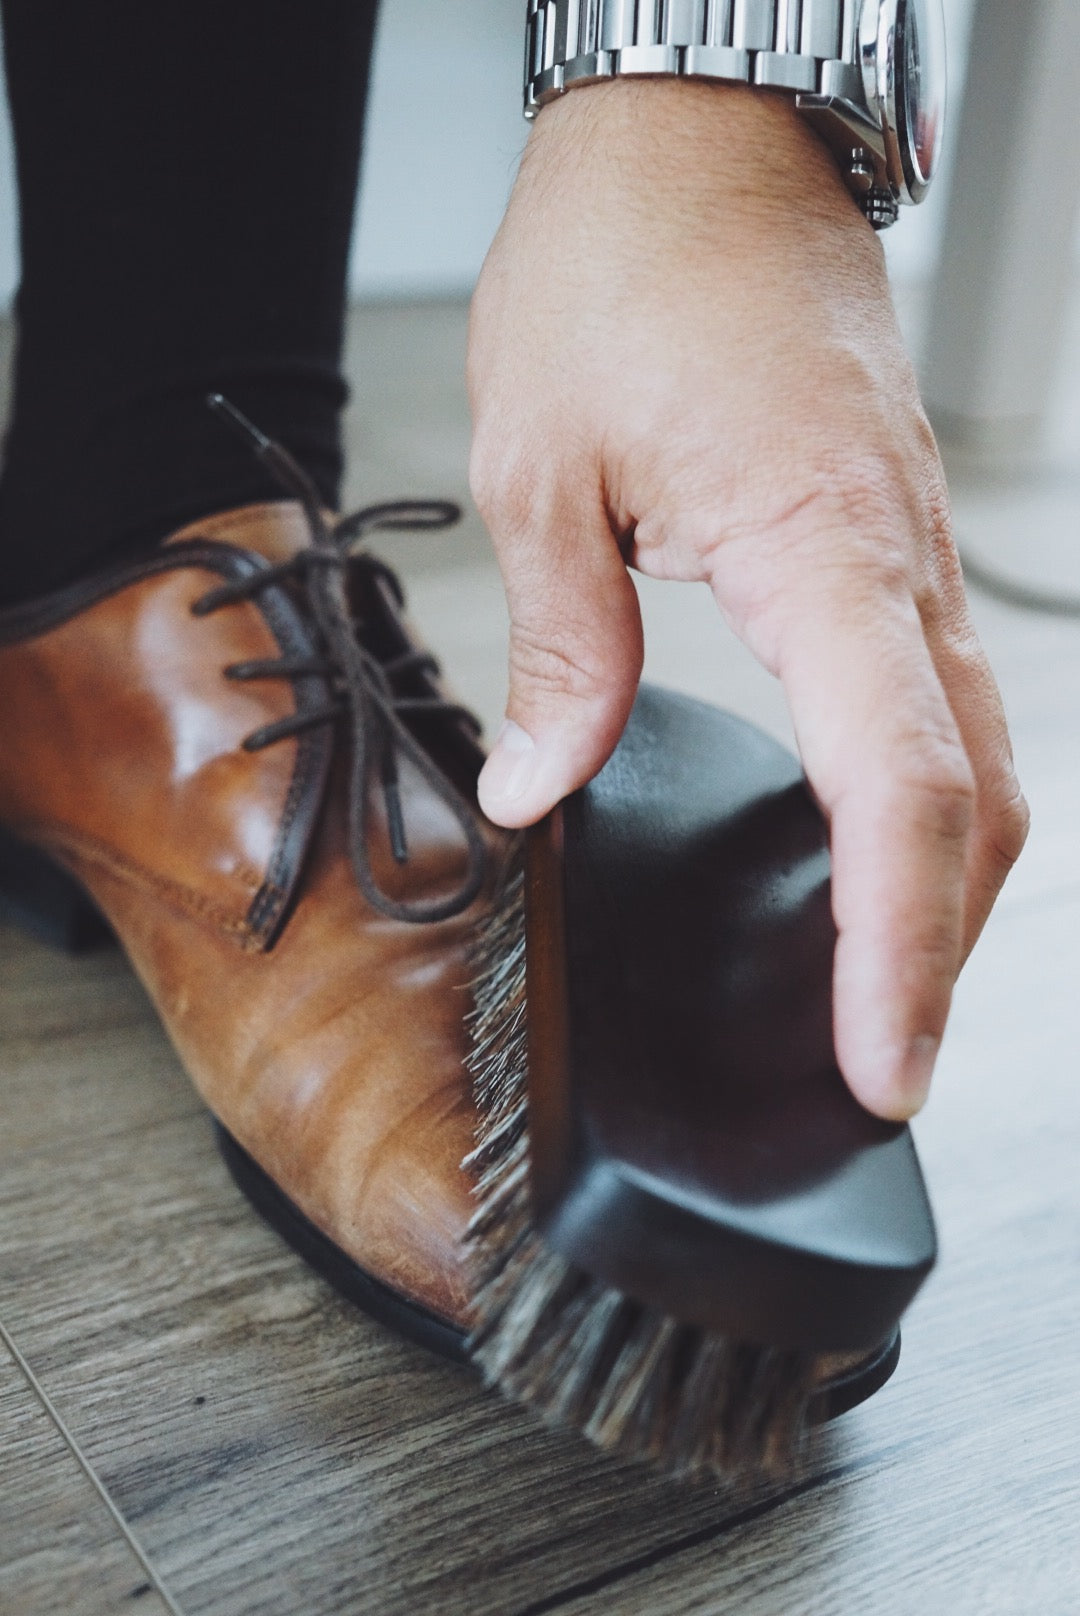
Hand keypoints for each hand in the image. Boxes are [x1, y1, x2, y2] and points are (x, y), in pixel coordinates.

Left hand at [467, 80, 1027, 1120]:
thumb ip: (563, 647)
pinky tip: (868, 850)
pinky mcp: (893, 544)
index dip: (900, 943)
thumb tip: (537, 791)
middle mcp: (900, 566)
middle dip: (940, 949)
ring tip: (880, 990)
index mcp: (821, 549)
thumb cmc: (623, 269)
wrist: (701, 143)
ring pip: (980, 756)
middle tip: (878, 1067)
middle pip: (974, 799)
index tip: (883, 1058)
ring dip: (946, 886)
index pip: (901, 787)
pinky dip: (924, 802)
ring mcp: (913, 555)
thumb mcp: (544, 466)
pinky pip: (939, 701)